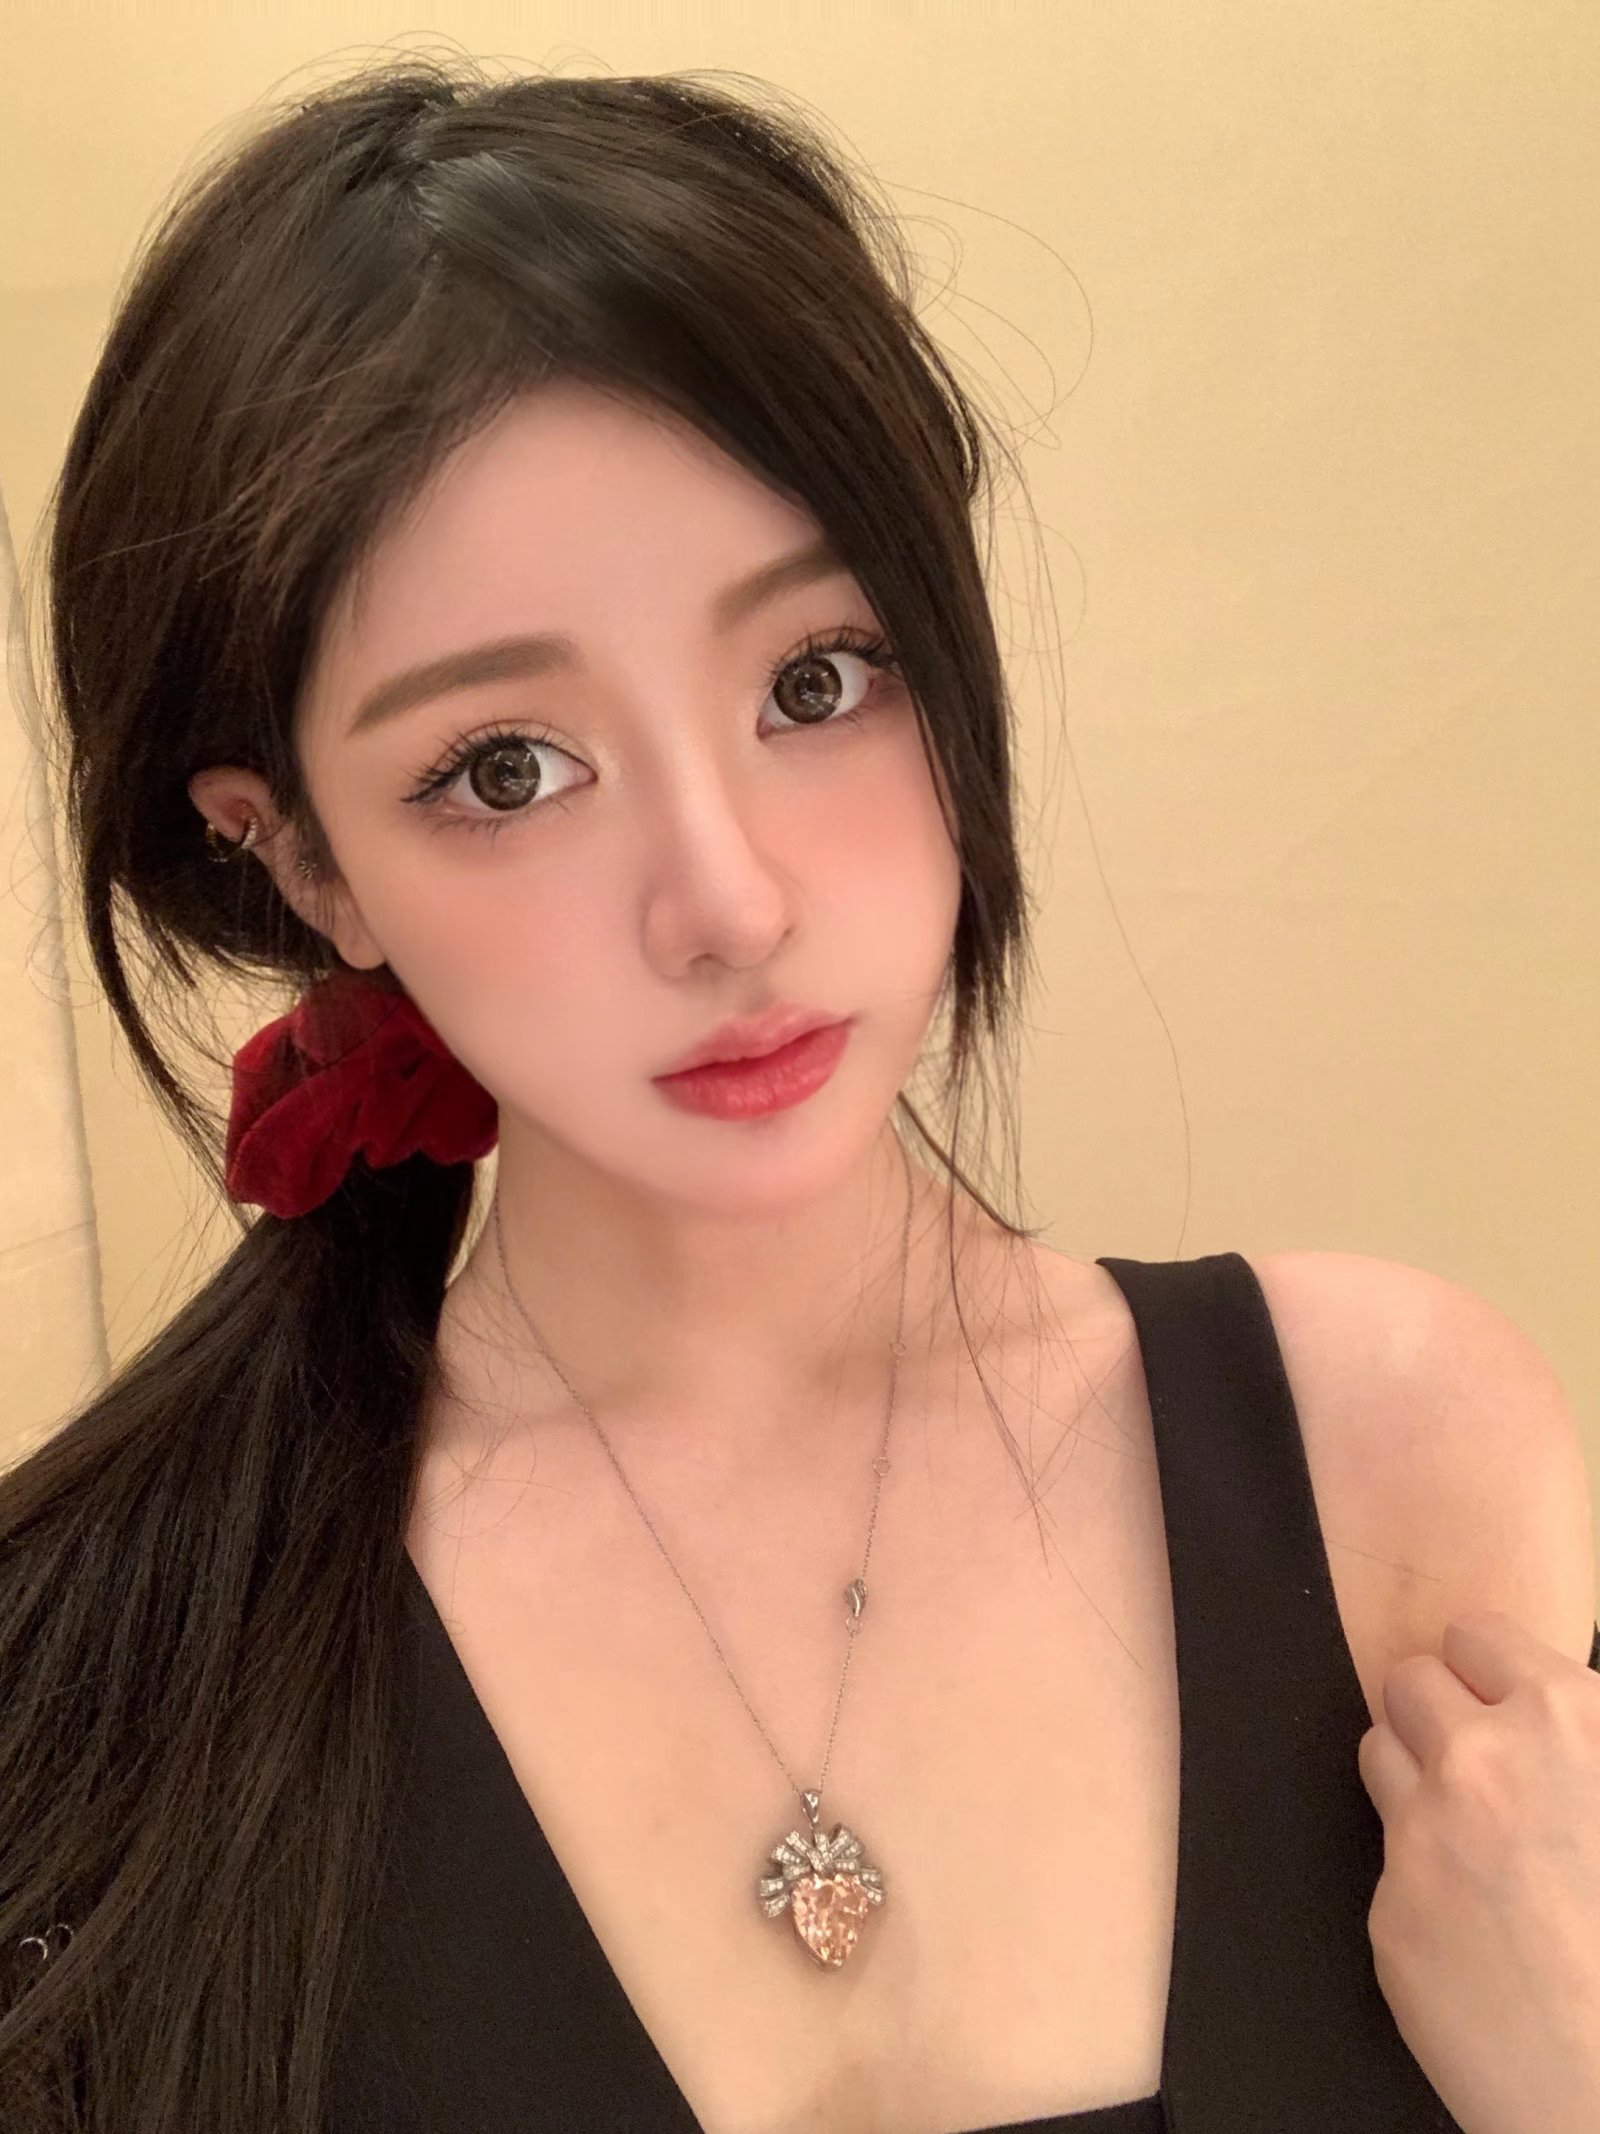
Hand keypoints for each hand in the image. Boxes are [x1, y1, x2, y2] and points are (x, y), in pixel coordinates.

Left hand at [1358, 1608, 1599, 2133]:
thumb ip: (1581, 1736)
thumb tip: (1544, 1709)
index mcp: (1567, 1720)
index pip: (1475, 1634)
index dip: (1486, 1671)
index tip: (1498, 1702)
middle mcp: (1485, 1761)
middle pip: (1407, 1682)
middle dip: (1436, 1716)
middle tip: (1477, 1766)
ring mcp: (1426, 1834)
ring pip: (1378, 1752)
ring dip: (1413, 1779)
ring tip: (1471, 1836)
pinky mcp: (1391, 1910)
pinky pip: (1386, 1858)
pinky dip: (1418, 1877)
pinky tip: (1473, 1923)